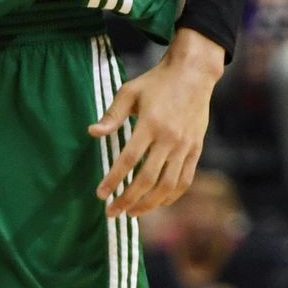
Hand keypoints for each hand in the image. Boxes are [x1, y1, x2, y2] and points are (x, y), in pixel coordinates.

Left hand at [90, 29, 222, 216]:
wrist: (193, 74)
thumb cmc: (156, 82)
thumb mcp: (129, 92)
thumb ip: (112, 115)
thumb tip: (92, 133)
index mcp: (150, 123)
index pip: (128, 159)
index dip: (114, 179)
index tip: (101, 194)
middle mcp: (169, 138)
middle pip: (147, 178)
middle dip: (128, 199)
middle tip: (112, 212)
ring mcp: (185, 146)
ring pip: (167, 185)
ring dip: (149, 203)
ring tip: (131, 213)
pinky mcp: (196, 150)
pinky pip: (184, 180)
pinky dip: (170, 196)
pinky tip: (156, 203)